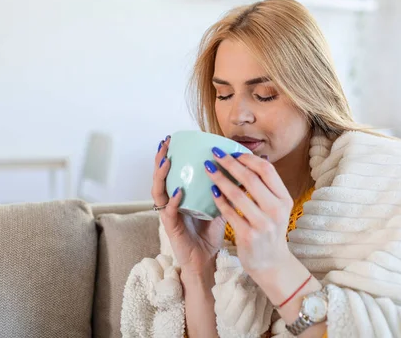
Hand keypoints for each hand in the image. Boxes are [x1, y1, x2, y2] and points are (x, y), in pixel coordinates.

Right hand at [152, 137, 225, 275]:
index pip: (172, 172)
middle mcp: (171, 202)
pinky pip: (169, 212)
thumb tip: (242, 170)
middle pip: (161, 177)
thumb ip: (224, 190)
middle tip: (165, 142)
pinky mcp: (171, 228)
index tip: (174, 139)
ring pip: (158, 191)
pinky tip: (179, 190)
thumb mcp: (218, 206)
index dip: (171, 155)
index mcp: (181, 196)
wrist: (206, 261)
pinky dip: (173, 200)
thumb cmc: (210, 234)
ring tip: (166, 161)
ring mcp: (169, 215)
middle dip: (161, 158)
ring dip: (161, 175)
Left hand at [204, 147, 294, 275]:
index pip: (267, 170)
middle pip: (251, 179)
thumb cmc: (270, 230)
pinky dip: (219, 199)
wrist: (272, 263)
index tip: (233, 152)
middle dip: (230, 164)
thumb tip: (251, 159)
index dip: (249, 158)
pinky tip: (211, 191)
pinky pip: (229, 212)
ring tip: (208, 169)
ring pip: (237, 195)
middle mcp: (276, 210)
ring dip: (220, 179)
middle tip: (215, 154)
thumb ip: (267, 187)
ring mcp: (262, 224)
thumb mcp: (276, 208)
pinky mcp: (248, 236)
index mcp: (284, 199)